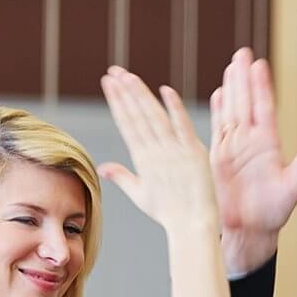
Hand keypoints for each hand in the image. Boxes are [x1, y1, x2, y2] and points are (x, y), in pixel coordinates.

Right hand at [97, 67, 219, 237]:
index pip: (126, 124)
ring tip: (128, 76)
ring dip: (141, 95)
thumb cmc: (168, 212)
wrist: (192, 225)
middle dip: (124, 92)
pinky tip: (165, 90)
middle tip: (113, 71)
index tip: (108, 83)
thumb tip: (102, 167)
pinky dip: (174, 108)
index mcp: (142, 160)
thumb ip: (122, 176)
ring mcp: (174, 152)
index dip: (117, 101)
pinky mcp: (194, 153)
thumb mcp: (140, 194)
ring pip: (154, 117)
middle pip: (136, 116)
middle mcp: (155, 153)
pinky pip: (183, 126)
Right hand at [209, 47, 296, 273]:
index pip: (265, 108)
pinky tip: (218, 94)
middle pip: (246, 102)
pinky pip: (216, 130)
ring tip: (231, 66)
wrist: (250, 230)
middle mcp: (251, 141)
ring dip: (231, 88)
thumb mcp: (294, 185)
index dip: (262, 86)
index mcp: (269, 145)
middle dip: (244, 78)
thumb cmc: (274, 212)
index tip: (260, 64)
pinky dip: (216, 112)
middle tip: (243, 52)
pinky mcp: (218, 158)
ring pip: (231, 111)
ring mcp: (234, 148)